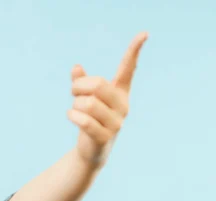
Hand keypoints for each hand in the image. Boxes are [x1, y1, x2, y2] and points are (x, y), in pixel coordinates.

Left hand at [67, 32, 147, 166]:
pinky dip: (73, 116)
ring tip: (75, 109)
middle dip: (79, 86)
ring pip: (88, 103)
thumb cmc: (90, 119)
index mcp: (120, 93)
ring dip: (75, 104)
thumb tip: (76, 67)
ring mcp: (116, 122)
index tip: (144, 33)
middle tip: (73, 92)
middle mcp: (123, 105)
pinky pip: (85, 121)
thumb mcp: (86, 98)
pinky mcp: (105, 137)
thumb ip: (81, 82)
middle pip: (98, 85)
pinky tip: (71, 115)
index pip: (128, 69)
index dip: (134, 51)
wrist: (91, 151)